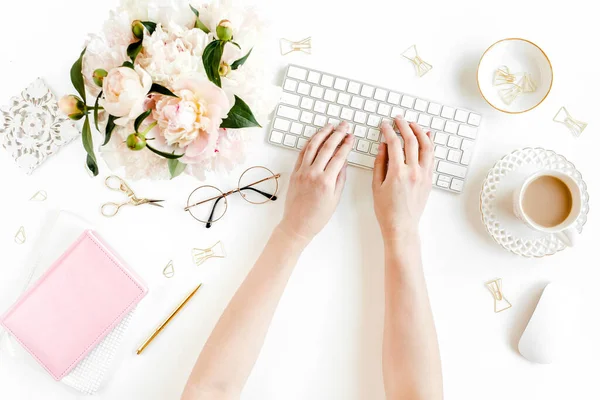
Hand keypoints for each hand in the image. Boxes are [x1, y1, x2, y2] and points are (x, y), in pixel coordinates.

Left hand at [279, 122, 354, 243]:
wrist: (297, 224)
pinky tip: (315, 138)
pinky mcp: (294, 173)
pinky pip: (302, 153)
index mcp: (326, 181)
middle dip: (337, 134)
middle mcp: (313, 173)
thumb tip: (344, 162)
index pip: (339, 156)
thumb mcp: (335, 198)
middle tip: (344, 126)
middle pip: (327, 147)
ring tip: (330, 126)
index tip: (351, 137)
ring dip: (322, 133)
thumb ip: (340, 178)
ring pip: (313, 146)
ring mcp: (302, 172)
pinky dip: (309, 143)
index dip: (346, 144)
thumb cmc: (317, 216)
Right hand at [372, 116, 433, 240]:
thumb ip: (380, 163)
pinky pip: (432, 157)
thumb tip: (383, 146)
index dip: (388, 131)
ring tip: (413, 125)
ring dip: (420, 132)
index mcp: (397, 172)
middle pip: (411, 140)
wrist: (401, 226)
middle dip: (404, 126)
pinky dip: (430, 145)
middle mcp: (413, 171)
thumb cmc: (386, 209)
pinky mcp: (430, 179)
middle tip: (398, 119)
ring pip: (426, 146)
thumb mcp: (376, 185)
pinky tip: (427, 137)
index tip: (385, 125)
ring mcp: (424, 175)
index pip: (393, 143)